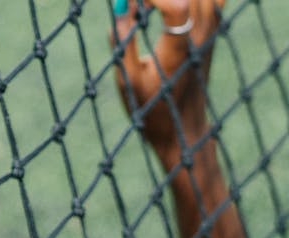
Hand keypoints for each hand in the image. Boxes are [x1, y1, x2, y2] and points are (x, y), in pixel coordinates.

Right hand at [112, 0, 224, 154]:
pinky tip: (174, 6)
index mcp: (177, 51)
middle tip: (138, 3)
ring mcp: (211, 33)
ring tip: (151, 4)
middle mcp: (200, 38)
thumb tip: (120, 7)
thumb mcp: (127, 79)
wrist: (183, 128)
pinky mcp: (214, 32)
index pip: (177, 7)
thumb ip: (122, 41)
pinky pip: (212, 0)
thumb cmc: (151, 108)